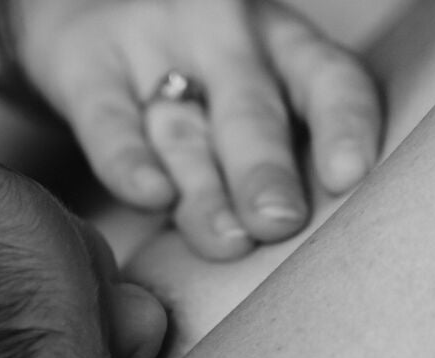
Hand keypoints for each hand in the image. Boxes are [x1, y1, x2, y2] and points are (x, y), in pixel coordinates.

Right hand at [19, 0, 380, 258]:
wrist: (85, 24)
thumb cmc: (190, 86)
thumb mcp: (244, 105)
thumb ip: (275, 164)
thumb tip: (303, 256)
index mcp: (282, 46)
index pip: (328, 78)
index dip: (343, 125)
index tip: (350, 177)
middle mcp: (223, 37)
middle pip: (250, 109)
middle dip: (265, 170)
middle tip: (278, 221)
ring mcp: (152, 44)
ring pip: (184, 128)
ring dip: (205, 189)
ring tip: (226, 240)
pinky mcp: (87, 64)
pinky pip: (110, 120)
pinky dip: (131, 160)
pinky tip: (152, 194)